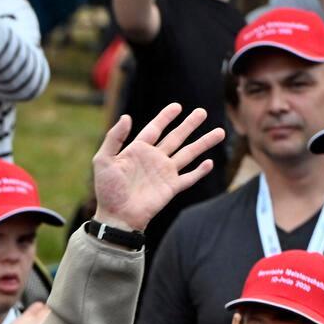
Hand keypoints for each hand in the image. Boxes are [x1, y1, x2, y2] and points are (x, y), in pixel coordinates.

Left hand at [90, 104, 225, 234]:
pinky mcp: (171, 188)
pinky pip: (189, 177)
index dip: (165, 117)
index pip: (155, 129)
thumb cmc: (107, 190)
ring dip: (203, 143)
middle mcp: (154, 159)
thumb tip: (126, 116)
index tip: (177, 107)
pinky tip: (210, 163)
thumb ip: (114, 138)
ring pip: (188, 154)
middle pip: (176, 137)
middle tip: (202, 112)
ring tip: (220, 132)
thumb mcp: (103, 160)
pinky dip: (200, 171)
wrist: (117, 216)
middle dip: (189, 125)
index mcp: (138, 150)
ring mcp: (164, 173)